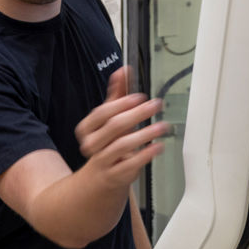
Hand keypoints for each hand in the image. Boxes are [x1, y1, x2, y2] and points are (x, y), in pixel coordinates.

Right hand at [74, 67, 167, 186]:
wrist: (101, 176)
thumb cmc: (107, 143)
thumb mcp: (110, 120)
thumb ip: (116, 96)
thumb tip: (122, 71)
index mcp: (87, 128)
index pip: (102, 113)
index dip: (121, 104)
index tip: (139, 97)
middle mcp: (91, 144)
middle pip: (114, 126)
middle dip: (137, 114)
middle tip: (155, 105)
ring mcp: (102, 160)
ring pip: (123, 145)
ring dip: (145, 133)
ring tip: (162, 126)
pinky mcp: (115, 175)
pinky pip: (131, 163)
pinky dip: (146, 154)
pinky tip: (158, 146)